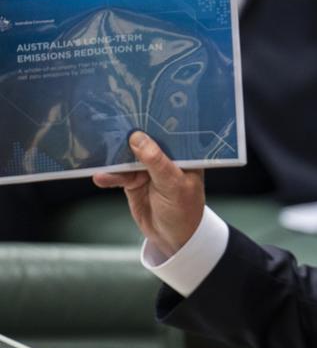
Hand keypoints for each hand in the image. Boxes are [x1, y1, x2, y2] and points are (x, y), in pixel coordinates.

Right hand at [93, 131, 205, 257]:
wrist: (173, 239)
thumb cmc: (184, 212)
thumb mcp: (173, 186)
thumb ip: (156, 162)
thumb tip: (138, 138)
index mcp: (184, 155)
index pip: (170, 133)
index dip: (155, 121)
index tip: (136, 108)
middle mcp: (166, 159)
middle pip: (145, 141)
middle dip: (129, 134)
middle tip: (110, 123)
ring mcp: (148, 170)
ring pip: (128, 158)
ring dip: (114, 158)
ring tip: (101, 156)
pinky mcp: (134, 182)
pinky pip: (119, 175)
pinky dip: (109, 176)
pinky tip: (100, 176)